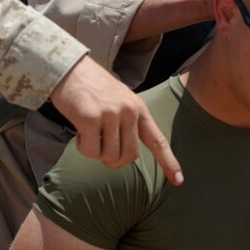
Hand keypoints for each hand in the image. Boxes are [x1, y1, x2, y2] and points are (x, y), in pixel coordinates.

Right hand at [50, 56, 182, 184]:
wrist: (70, 69)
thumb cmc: (93, 90)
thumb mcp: (120, 101)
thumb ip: (127, 124)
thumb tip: (125, 157)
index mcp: (139, 109)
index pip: (157, 140)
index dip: (168, 162)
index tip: (178, 180)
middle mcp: (128, 111)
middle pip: (129, 156)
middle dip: (114, 161)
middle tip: (101, 150)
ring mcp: (110, 113)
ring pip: (108, 156)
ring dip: (96, 153)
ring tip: (88, 134)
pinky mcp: (90, 118)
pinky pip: (90, 151)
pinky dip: (82, 148)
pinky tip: (78, 131)